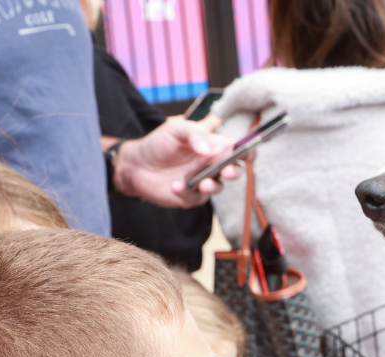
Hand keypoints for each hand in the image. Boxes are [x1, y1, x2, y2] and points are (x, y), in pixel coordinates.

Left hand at [113, 116, 239, 207]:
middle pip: (234, 171)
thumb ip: (194, 134)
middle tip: (226, 171)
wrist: (135, 164)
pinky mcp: (190, 197)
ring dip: (212, 186)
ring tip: (202, 184)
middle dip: (234, 172)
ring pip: (218, 187)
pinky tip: (175, 185)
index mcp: (213, 146)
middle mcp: (211, 165)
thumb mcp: (176, 129)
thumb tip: (208, 149)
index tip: (249, 154)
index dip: (249, 151)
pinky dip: (187, 193)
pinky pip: (195, 199)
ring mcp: (202, 182)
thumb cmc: (158, 143)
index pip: (237, 149)